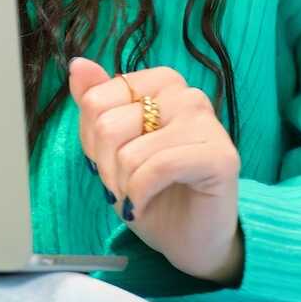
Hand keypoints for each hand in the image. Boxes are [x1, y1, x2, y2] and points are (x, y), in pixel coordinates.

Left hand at [69, 57, 242, 284]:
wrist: (185, 238)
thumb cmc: (148, 188)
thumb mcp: (109, 146)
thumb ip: (94, 103)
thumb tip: (79, 64)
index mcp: (160, 84)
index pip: (94, 100)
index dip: (90, 140)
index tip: (107, 160)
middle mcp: (187, 95)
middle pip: (107, 124)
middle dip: (105, 165)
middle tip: (122, 183)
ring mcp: (208, 123)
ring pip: (130, 151)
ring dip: (123, 184)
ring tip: (138, 194)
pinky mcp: (221, 156)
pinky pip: (157, 168)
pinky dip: (140, 194)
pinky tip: (147, 203)